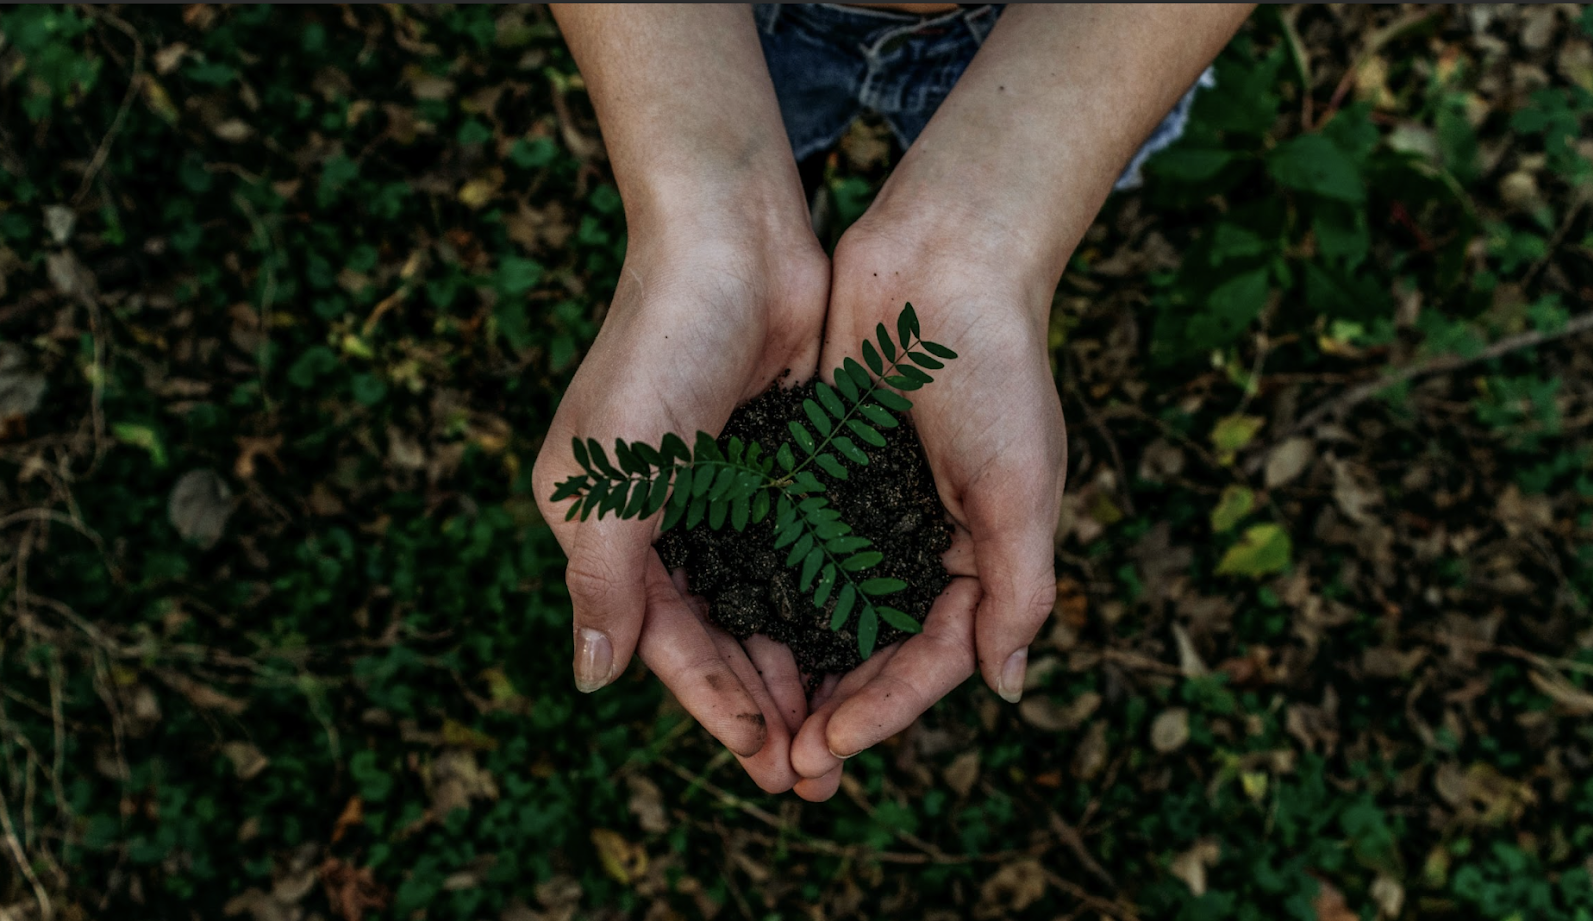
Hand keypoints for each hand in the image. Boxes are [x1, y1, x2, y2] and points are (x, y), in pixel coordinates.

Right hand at [532, 214, 827, 793]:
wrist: (733, 238)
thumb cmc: (661, 347)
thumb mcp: (615, 472)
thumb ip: (603, 578)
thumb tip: (591, 680)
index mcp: (604, 525)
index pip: (663, 638)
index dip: (713, 702)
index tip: (766, 758)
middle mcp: (660, 518)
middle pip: (716, 635)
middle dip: (762, 704)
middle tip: (814, 774)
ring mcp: (722, 493)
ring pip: (763, 605)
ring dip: (798, 666)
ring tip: (842, 730)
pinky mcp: (777, 466)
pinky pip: (801, 555)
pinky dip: (825, 603)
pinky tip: (861, 646)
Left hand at [790, 213, 1066, 800]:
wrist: (942, 258)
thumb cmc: (995, 370)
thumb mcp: (1021, 487)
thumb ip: (1018, 589)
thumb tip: (1006, 688)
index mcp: (978, 556)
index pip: (930, 658)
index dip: (884, 710)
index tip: (829, 746)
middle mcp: (920, 542)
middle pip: (872, 650)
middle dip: (832, 709)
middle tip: (784, 766)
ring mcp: (866, 509)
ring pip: (823, 611)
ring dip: (792, 668)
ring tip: (751, 723)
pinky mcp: (818, 470)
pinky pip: (788, 548)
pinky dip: (764, 592)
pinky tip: (726, 630)